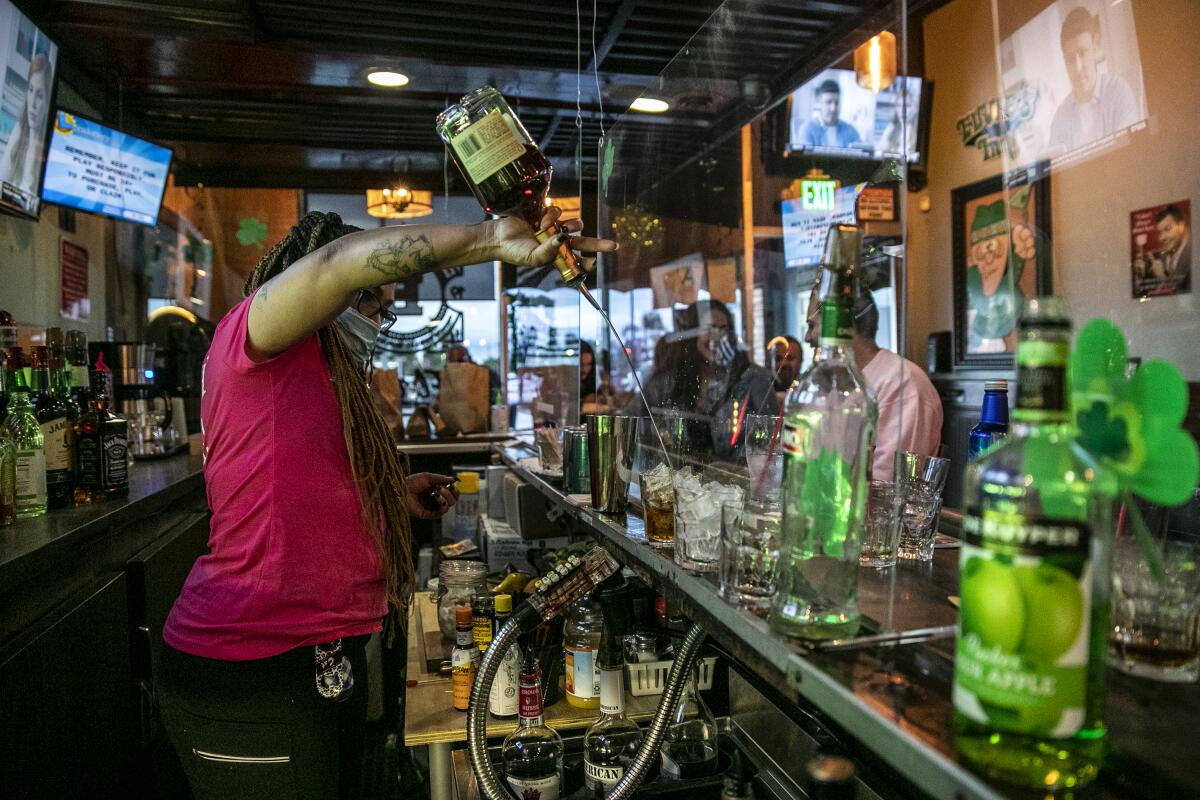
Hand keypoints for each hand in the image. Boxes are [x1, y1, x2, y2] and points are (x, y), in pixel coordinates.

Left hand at [404, 472, 458, 519]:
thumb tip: (455, 480)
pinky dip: (441, 504)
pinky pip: (440, 513)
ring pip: (448, 507)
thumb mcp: (427, 477)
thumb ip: (441, 478)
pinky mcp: (428, 514)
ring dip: (446, 498)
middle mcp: (436, 500)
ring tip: (437, 492)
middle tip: (441, 488)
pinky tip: (436, 497)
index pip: (452, 493)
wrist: (400, 491)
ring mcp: (432, 508)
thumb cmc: (411, 482)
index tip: (452, 484)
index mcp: (437, 491)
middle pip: (453, 501)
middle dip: (450, 493)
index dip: (455, 490)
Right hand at [485, 205, 617, 266]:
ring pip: (575, 224)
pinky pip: (559, 212)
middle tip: (613, 246)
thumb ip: (549, 251)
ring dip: (569, 226)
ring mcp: (555, 229)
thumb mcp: (533, 257)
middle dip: (599, 244)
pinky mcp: (548, 215)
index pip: (578, 261)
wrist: (498, 237)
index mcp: (557, 257)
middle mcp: (559, 244)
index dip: (588, 262)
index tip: (594, 262)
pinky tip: (539, 220)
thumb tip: (564, 240)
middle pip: (585, 243)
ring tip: (550, 228)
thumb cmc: (514, 252)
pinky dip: (551, 215)